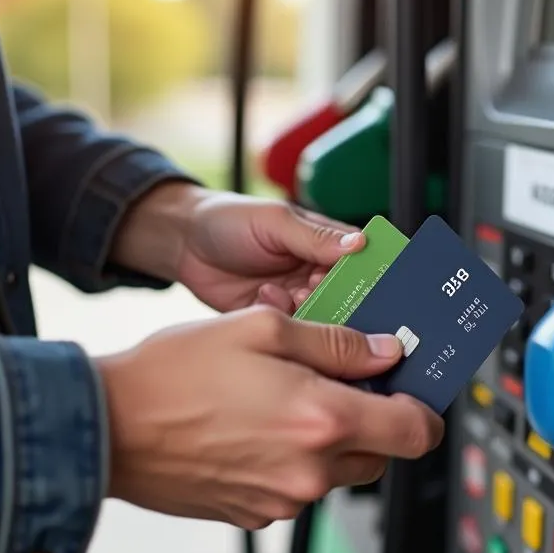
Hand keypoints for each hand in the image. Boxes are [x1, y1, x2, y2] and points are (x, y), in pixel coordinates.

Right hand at [96, 307, 444, 529]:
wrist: (106, 429)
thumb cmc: (175, 374)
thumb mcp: (261, 329)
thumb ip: (335, 344)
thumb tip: (384, 354)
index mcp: (323, 420)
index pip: (416, 432)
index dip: (423, 409)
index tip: (412, 389)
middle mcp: (311, 470)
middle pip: (381, 454)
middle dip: (373, 420)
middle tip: (339, 383)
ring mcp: (283, 500)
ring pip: (338, 471)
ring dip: (329, 439)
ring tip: (281, 401)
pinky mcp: (255, 516)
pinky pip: (297, 487)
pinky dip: (291, 460)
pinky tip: (253, 429)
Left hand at [110, 182, 365, 312]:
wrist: (183, 244)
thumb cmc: (229, 220)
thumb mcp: (275, 221)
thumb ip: (316, 236)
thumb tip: (360, 244)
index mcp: (328, 244)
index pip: (364, 264)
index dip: (370, 277)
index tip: (367, 285)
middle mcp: (318, 274)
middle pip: (349, 299)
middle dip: (338, 300)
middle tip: (319, 290)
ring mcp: (298, 300)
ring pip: (323, 320)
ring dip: (309, 311)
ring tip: (291, 293)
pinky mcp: (275, 321)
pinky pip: (292, 332)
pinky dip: (282, 319)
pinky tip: (264, 296)